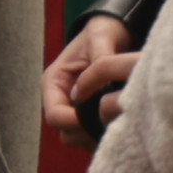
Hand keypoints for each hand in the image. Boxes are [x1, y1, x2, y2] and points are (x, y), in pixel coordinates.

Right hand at [43, 14, 139, 144]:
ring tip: (116, 123)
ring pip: (76, 138)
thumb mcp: (100, 38)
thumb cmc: (101, 33)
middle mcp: (60, 99)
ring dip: (93, 135)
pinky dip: (101, 135)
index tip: (98, 117)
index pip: (54, 115)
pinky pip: (89, 137)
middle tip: (110, 122)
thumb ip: (100, 60)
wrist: (112, 33)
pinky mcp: (86, 116)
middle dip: (85, 131)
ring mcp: (73, 110)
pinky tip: (118, 124)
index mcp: (54, 82)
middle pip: (64, 132)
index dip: (73, 122)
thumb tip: (101, 86)